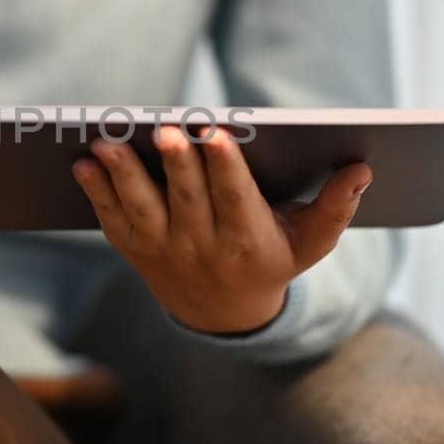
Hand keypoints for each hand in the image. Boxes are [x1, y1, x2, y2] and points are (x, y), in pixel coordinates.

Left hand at [70, 123, 372, 334]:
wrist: (223, 313)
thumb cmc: (272, 260)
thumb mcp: (310, 243)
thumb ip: (336, 208)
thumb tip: (362, 170)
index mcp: (247, 242)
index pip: (234, 199)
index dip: (224, 167)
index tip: (215, 133)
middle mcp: (201, 247)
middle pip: (186, 200)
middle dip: (176, 164)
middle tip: (167, 129)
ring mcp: (163, 249)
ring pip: (140, 210)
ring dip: (122, 175)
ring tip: (106, 143)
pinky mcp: (133, 247)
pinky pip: (111, 218)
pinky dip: (95, 192)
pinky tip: (81, 163)